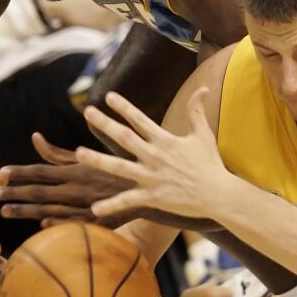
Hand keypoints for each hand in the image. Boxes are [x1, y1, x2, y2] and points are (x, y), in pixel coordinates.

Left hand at [0, 133, 135, 227]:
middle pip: (39, 191)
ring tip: (5, 211)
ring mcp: (85, 205)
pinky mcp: (96, 220)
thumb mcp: (87, 154)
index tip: (0, 172)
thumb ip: (57, 152)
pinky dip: (56, 223)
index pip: (40, 170)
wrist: (147, 186)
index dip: (19, 171)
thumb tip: (34, 137)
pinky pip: (71, 224)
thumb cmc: (115, 167)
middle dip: (14, 192)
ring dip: (26, 211)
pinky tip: (40, 226)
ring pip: (49, 209)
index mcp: (76, 169)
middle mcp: (77, 188)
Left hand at [77, 89, 236, 219]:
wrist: (218, 193)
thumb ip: (197, 111)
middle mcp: (155, 156)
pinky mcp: (153, 197)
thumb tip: (204, 88)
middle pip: (125, 138)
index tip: (109, 96)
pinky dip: (112, 205)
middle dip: (105, 124)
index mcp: (165, 141)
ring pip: (119, 167)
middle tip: (88, 112)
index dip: (125, 107)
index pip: (141, 120)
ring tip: (78, 153)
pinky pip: (128, 201)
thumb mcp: (203, 134)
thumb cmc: (210, 164)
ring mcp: (152, 177)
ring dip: (97, 160)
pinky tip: (94, 209)